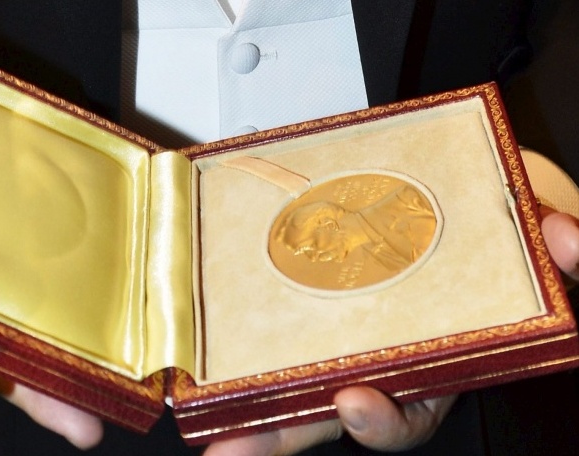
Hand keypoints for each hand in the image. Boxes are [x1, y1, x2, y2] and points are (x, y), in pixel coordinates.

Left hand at [205, 208, 578, 455]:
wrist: (478, 180)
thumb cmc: (510, 214)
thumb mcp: (548, 230)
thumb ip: (572, 249)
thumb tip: (567, 238)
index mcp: (440, 356)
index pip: (409, 412)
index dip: (383, 422)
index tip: (356, 402)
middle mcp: (386, 348)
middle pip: (325, 405)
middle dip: (277, 433)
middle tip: (231, 450)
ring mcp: (344, 318)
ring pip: (288, 368)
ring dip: (243, 392)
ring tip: (201, 405)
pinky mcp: (313, 278)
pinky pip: (274, 311)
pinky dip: (243, 316)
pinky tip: (209, 321)